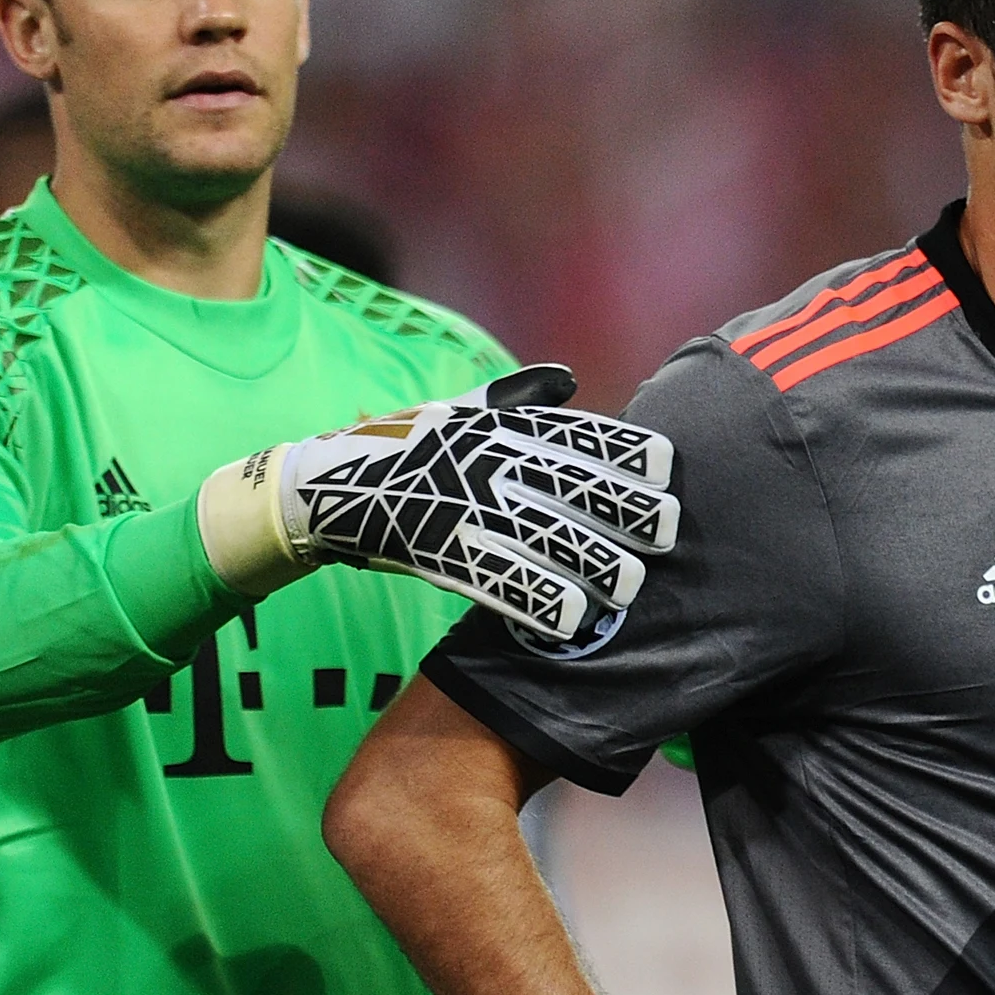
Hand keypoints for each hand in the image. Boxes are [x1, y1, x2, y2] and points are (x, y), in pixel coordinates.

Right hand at [200, 364, 678, 638]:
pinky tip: (573, 617)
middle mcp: (487, 460)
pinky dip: (536, 598)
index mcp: (499, 426)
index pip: (574, 434)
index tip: (665, 467)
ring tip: (630, 584)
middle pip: (570, 486)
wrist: (329, 488)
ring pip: (541, 536)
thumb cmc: (408, 449)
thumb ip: (517, 398)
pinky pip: (497, 578)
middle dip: (623, 509)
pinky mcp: (438, 549)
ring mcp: (462, 505)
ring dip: (590, 562)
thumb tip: (567, 377)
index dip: (623, 450)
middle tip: (666, 530)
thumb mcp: (462, 412)